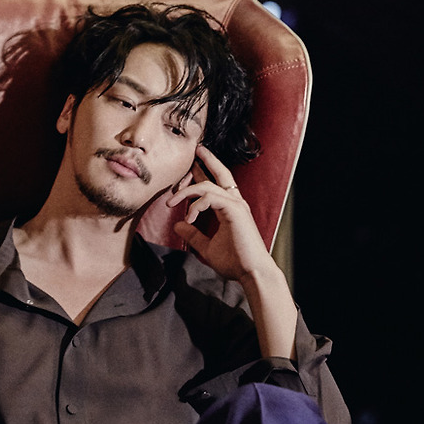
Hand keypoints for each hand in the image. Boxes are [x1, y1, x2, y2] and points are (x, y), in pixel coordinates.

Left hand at [166, 145, 270, 282]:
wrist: (252, 273)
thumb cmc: (235, 262)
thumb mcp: (207, 247)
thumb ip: (193, 235)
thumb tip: (177, 225)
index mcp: (231, 208)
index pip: (215, 184)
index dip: (202, 174)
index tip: (190, 169)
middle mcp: (235, 202)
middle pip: (221, 173)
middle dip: (208, 160)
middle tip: (196, 150)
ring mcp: (236, 204)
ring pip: (208, 185)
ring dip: (186, 191)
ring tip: (171, 201)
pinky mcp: (235, 210)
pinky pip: (210, 197)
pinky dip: (195, 205)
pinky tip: (188, 218)